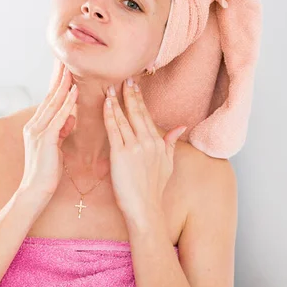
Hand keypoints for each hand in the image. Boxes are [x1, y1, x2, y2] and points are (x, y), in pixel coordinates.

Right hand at [19, 62, 78, 198]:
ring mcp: (37, 132)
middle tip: (66, 59)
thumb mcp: (55, 148)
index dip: (57, 84)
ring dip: (63, 85)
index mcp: (36, 127)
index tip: (65, 68)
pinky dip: (67, 104)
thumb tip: (70, 116)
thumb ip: (61, 130)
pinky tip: (74, 92)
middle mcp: (34, 126)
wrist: (34, 193)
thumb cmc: (46, 174)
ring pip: (53, 104)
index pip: (49, 101)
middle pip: (49, 97)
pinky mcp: (45, 140)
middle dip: (58, 78)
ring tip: (72, 69)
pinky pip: (58, 118)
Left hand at [103, 78, 185, 226]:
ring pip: (125, 118)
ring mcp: (135, 147)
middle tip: (124, 78)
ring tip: (110, 87)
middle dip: (130, 94)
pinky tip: (106, 104)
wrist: (145, 208)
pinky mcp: (120, 155)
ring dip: (117, 101)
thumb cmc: (153, 189)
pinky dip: (110, 115)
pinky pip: (114, 130)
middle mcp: (148, 142)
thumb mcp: (168, 164)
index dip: (140, 99)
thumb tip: (180, 127)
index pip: (147, 116)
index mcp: (159, 143)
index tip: (134, 85)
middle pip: (138, 112)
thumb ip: (171, 143)